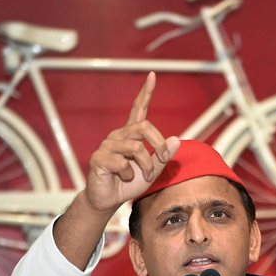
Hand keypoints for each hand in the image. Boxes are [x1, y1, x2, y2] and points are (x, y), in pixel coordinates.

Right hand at [82, 72, 180, 212]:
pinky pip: (122, 163)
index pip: (138, 109)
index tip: (153, 76)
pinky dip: (129, 174)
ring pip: (136, 147)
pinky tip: (123, 177)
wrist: (109, 199)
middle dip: (159, 144)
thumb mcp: (152, 171)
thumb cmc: (129, 183)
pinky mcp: (99, 158)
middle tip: (162, 160)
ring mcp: (107, 145)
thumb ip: (163, 157)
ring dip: (145, 165)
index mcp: (130, 135)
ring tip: (141, 176)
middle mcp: (118, 135)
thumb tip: (176, 139)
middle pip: (144, 127)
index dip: (146, 93)